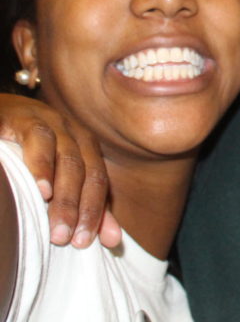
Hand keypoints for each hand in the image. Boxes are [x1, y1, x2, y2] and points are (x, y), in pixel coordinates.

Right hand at [0, 93, 118, 248]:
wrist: (1, 112)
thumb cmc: (30, 148)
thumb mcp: (58, 174)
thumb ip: (85, 203)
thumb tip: (112, 240)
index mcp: (87, 147)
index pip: (99, 183)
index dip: (98, 213)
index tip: (93, 244)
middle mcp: (75, 133)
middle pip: (87, 174)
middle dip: (81, 210)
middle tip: (69, 241)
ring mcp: (53, 123)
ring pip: (68, 161)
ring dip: (64, 197)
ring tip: (58, 228)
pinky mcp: (26, 117)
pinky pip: (39, 140)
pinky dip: (42, 167)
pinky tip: (41, 190)